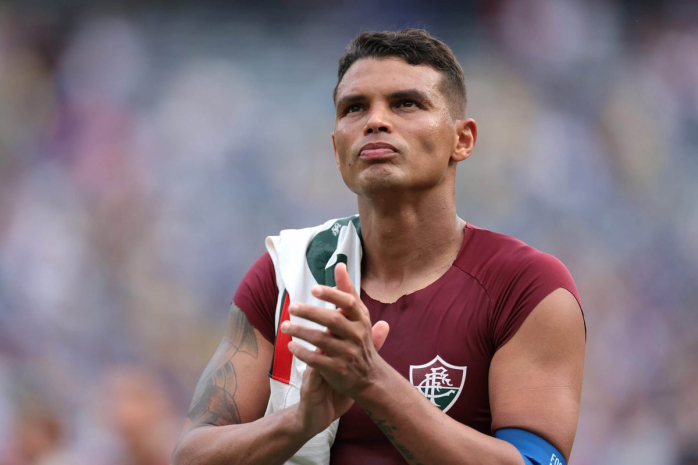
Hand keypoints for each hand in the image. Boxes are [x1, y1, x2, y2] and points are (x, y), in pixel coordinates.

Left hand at [282, 263, 389, 405]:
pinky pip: (316, 360)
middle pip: (333, 321)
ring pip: (321, 340)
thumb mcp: (359, 315)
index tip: (313, 289)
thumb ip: (347, 291)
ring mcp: (347, 354)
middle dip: (311, 313)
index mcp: (361, 320)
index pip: (349, 303)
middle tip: (291, 307)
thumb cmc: (360, 340)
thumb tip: (339, 265)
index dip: (332, 295)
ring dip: (301, 331)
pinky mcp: (337, 370)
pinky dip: (303, 352)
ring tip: (284, 326)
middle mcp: (356, 336)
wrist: (370, 378)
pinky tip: (291, 346)